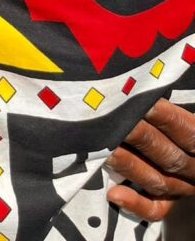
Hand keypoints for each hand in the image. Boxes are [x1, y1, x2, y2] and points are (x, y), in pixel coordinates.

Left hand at [106, 99, 194, 220]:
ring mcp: (182, 187)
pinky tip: (114, 194)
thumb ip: (171, 98)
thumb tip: (152, 81)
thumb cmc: (177, 120)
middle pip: (168, 155)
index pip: (187, 131)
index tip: (143, 102)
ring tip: (104, 150)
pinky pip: (155, 209)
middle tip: (112, 121)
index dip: (167, 118)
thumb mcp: (187, 105)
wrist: (185, 147)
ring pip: (158, 180)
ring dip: (130, 165)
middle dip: (140, 137)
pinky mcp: (169, 201)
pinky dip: (136, 204)